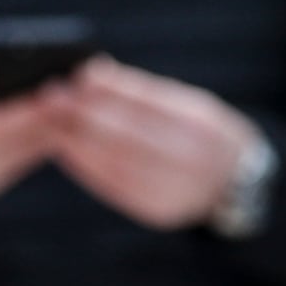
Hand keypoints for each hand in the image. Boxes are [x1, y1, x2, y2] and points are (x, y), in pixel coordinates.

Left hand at [46, 56, 265, 230]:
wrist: (235, 183)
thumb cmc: (202, 132)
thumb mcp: (188, 104)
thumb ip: (142, 92)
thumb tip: (92, 73)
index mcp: (201, 124)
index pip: (148, 103)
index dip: (109, 90)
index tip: (76, 75)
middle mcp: (191, 159)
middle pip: (127, 134)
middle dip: (84, 114)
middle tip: (51, 98)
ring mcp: (175, 190)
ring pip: (115, 162)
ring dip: (77, 141)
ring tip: (51, 122)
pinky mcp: (157, 211)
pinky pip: (114, 186)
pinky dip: (85, 167)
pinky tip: (65, 150)